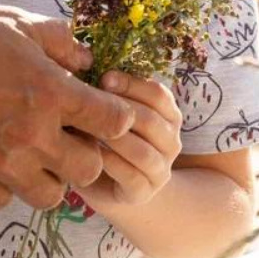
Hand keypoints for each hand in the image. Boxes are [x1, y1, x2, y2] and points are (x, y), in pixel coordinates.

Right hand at [0, 0, 135, 209]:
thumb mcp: (14, 21)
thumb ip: (58, 40)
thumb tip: (86, 60)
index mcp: (51, 92)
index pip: (114, 122)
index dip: (116, 116)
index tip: (103, 109)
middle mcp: (33, 135)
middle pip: (90, 168)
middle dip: (88, 151)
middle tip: (71, 134)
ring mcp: (1, 163)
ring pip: (51, 195)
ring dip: (52, 176)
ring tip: (38, 153)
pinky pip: (6, 200)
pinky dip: (8, 186)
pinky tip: (0, 161)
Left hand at [78, 71, 182, 208]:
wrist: (110, 187)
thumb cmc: (107, 140)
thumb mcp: (112, 114)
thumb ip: (110, 94)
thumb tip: (88, 64)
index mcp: (168, 116)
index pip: (159, 95)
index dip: (132, 84)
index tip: (103, 78)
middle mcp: (171, 142)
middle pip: (152, 121)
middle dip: (119, 110)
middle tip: (89, 103)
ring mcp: (161, 170)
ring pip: (144, 151)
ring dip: (115, 138)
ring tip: (88, 128)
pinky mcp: (144, 193)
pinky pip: (131, 176)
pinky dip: (111, 164)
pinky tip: (93, 154)